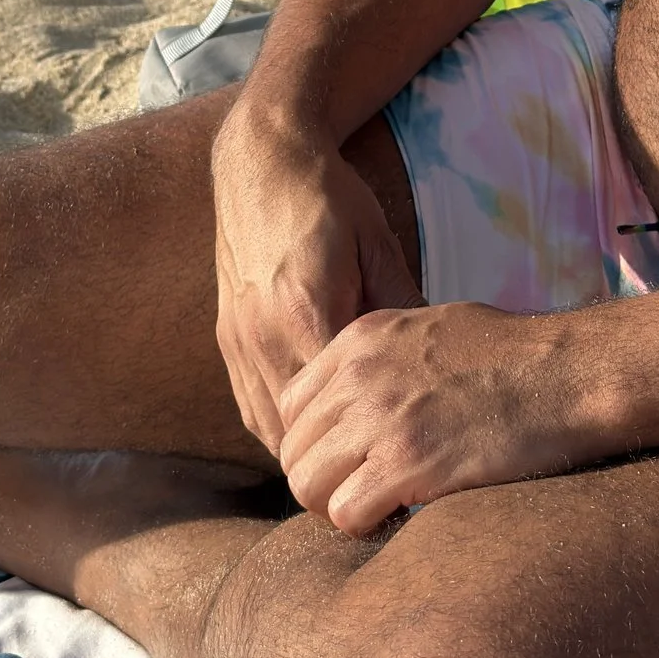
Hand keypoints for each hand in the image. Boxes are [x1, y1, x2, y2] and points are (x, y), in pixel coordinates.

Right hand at [209, 112, 419, 456]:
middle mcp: (262, 334)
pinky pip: (251, 411)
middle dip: (340, 466)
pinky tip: (316, 442)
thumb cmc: (331, 200)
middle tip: (385, 494)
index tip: (407, 475)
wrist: (260, 163)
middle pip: (301, 433)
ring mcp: (237, 340)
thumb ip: (401, 308)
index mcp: (306, 310)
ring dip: (309, 456)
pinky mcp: (225, 341)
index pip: (339, 410)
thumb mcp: (380, 246)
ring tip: (353, 479)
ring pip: (271, 431)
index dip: (373, 447)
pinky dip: (282, 433)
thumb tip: (433, 370)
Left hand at [275, 301, 613, 535]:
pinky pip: (344, 513)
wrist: (570, 372)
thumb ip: (385, 360)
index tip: (349, 460)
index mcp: (361, 339)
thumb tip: (364, 399)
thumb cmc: (517, 356)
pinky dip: (364, 526)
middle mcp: (359, 375)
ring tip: (379, 508)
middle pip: (294, 450)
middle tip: (363, 494)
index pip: (292, 405)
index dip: (317, 443)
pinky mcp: (407, 463)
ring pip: (308, 486)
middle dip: (324, 481)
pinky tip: (399, 517)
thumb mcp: (433, 330)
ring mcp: (380, 418)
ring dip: (338, 506)